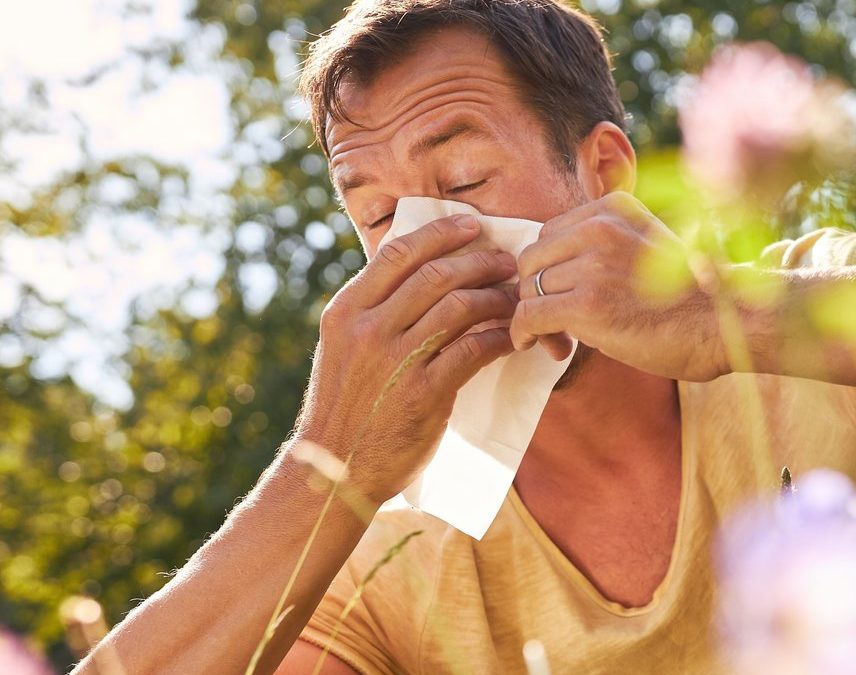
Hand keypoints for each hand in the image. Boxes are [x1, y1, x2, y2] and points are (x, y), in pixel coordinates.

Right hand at [293, 214, 516, 503]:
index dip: (440, 233)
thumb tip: (420, 273)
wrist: (336, 471)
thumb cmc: (347, 407)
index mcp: (346, 310)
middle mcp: (367, 329)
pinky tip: (513, 335)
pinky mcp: (424, 393)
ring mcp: (395, 360)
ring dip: (496, 296)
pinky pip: (473, 349)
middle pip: (435, 274)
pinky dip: (499, 336)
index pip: (398, 252)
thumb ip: (374, 312)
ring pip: (459, 306)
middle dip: (479, 261)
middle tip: (507, 262)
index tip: (471, 225)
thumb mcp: (343, 348)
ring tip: (515, 296)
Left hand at [510, 192, 728, 381]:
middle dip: (535, 293)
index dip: (548, 269)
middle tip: (553, 325)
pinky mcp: (587, 305)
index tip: (560, 297)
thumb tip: (550, 275)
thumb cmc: (687, 298)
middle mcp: (599, 229)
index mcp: (613, 209)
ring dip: (535, 319)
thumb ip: (601, 248)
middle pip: (532, 260)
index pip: (549, 234)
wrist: (723, 326)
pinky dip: (522, 332)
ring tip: (557, 341)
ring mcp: (592, 265)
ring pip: (528, 289)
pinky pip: (529, 315)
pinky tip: (531, 344)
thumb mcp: (644, 247)